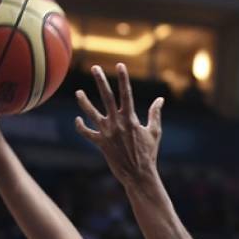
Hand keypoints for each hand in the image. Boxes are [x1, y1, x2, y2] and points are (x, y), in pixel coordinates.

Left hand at [75, 64, 162, 185]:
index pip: (127, 94)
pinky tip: (77, 120)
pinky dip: (81, 127)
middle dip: (101, 81)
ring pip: (92, 113)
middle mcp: (117, 123)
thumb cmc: (149, 154)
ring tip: (78, 92)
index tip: (120, 64)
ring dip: (84, 102)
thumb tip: (160, 99)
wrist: (139, 174)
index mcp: (130, 118)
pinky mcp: (101, 144)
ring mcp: (107, 133)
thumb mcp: (155, 132)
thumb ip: (155, 114)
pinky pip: (87, 134)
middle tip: (95, 68)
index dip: (123, 78)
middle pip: (107, 97)